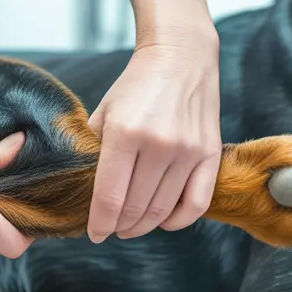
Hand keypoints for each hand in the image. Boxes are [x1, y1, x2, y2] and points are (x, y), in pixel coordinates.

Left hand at [87, 34, 221, 241]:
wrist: (181, 57)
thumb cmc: (137, 85)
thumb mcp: (104, 111)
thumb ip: (93, 150)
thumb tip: (81, 191)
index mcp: (126, 132)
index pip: (110, 197)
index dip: (99, 223)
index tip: (94, 234)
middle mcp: (160, 144)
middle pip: (135, 208)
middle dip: (119, 226)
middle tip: (111, 229)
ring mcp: (188, 151)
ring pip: (162, 210)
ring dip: (143, 226)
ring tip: (131, 227)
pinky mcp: (209, 153)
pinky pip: (197, 203)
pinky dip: (178, 220)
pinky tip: (163, 222)